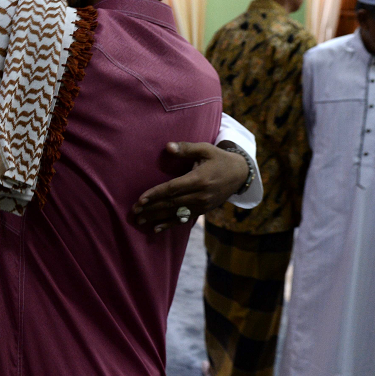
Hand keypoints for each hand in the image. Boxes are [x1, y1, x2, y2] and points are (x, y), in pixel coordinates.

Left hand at [132, 141, 249, 232]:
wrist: (239, 175)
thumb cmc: (219, 159)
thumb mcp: (205, 149)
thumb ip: (186, 148)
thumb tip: (168, 147)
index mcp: (199, 179)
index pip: (172, 189)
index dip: (155, 195)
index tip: (140, 200)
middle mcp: (200, 195)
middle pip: (171, 203)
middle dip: (151, 208)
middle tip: (134, 212)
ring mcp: (202, 205)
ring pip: (175, 213)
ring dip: (156, 217)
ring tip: (140, 221)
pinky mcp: (203, 211)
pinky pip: (183, 219)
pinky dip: (169, 224)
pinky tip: (156, 228)